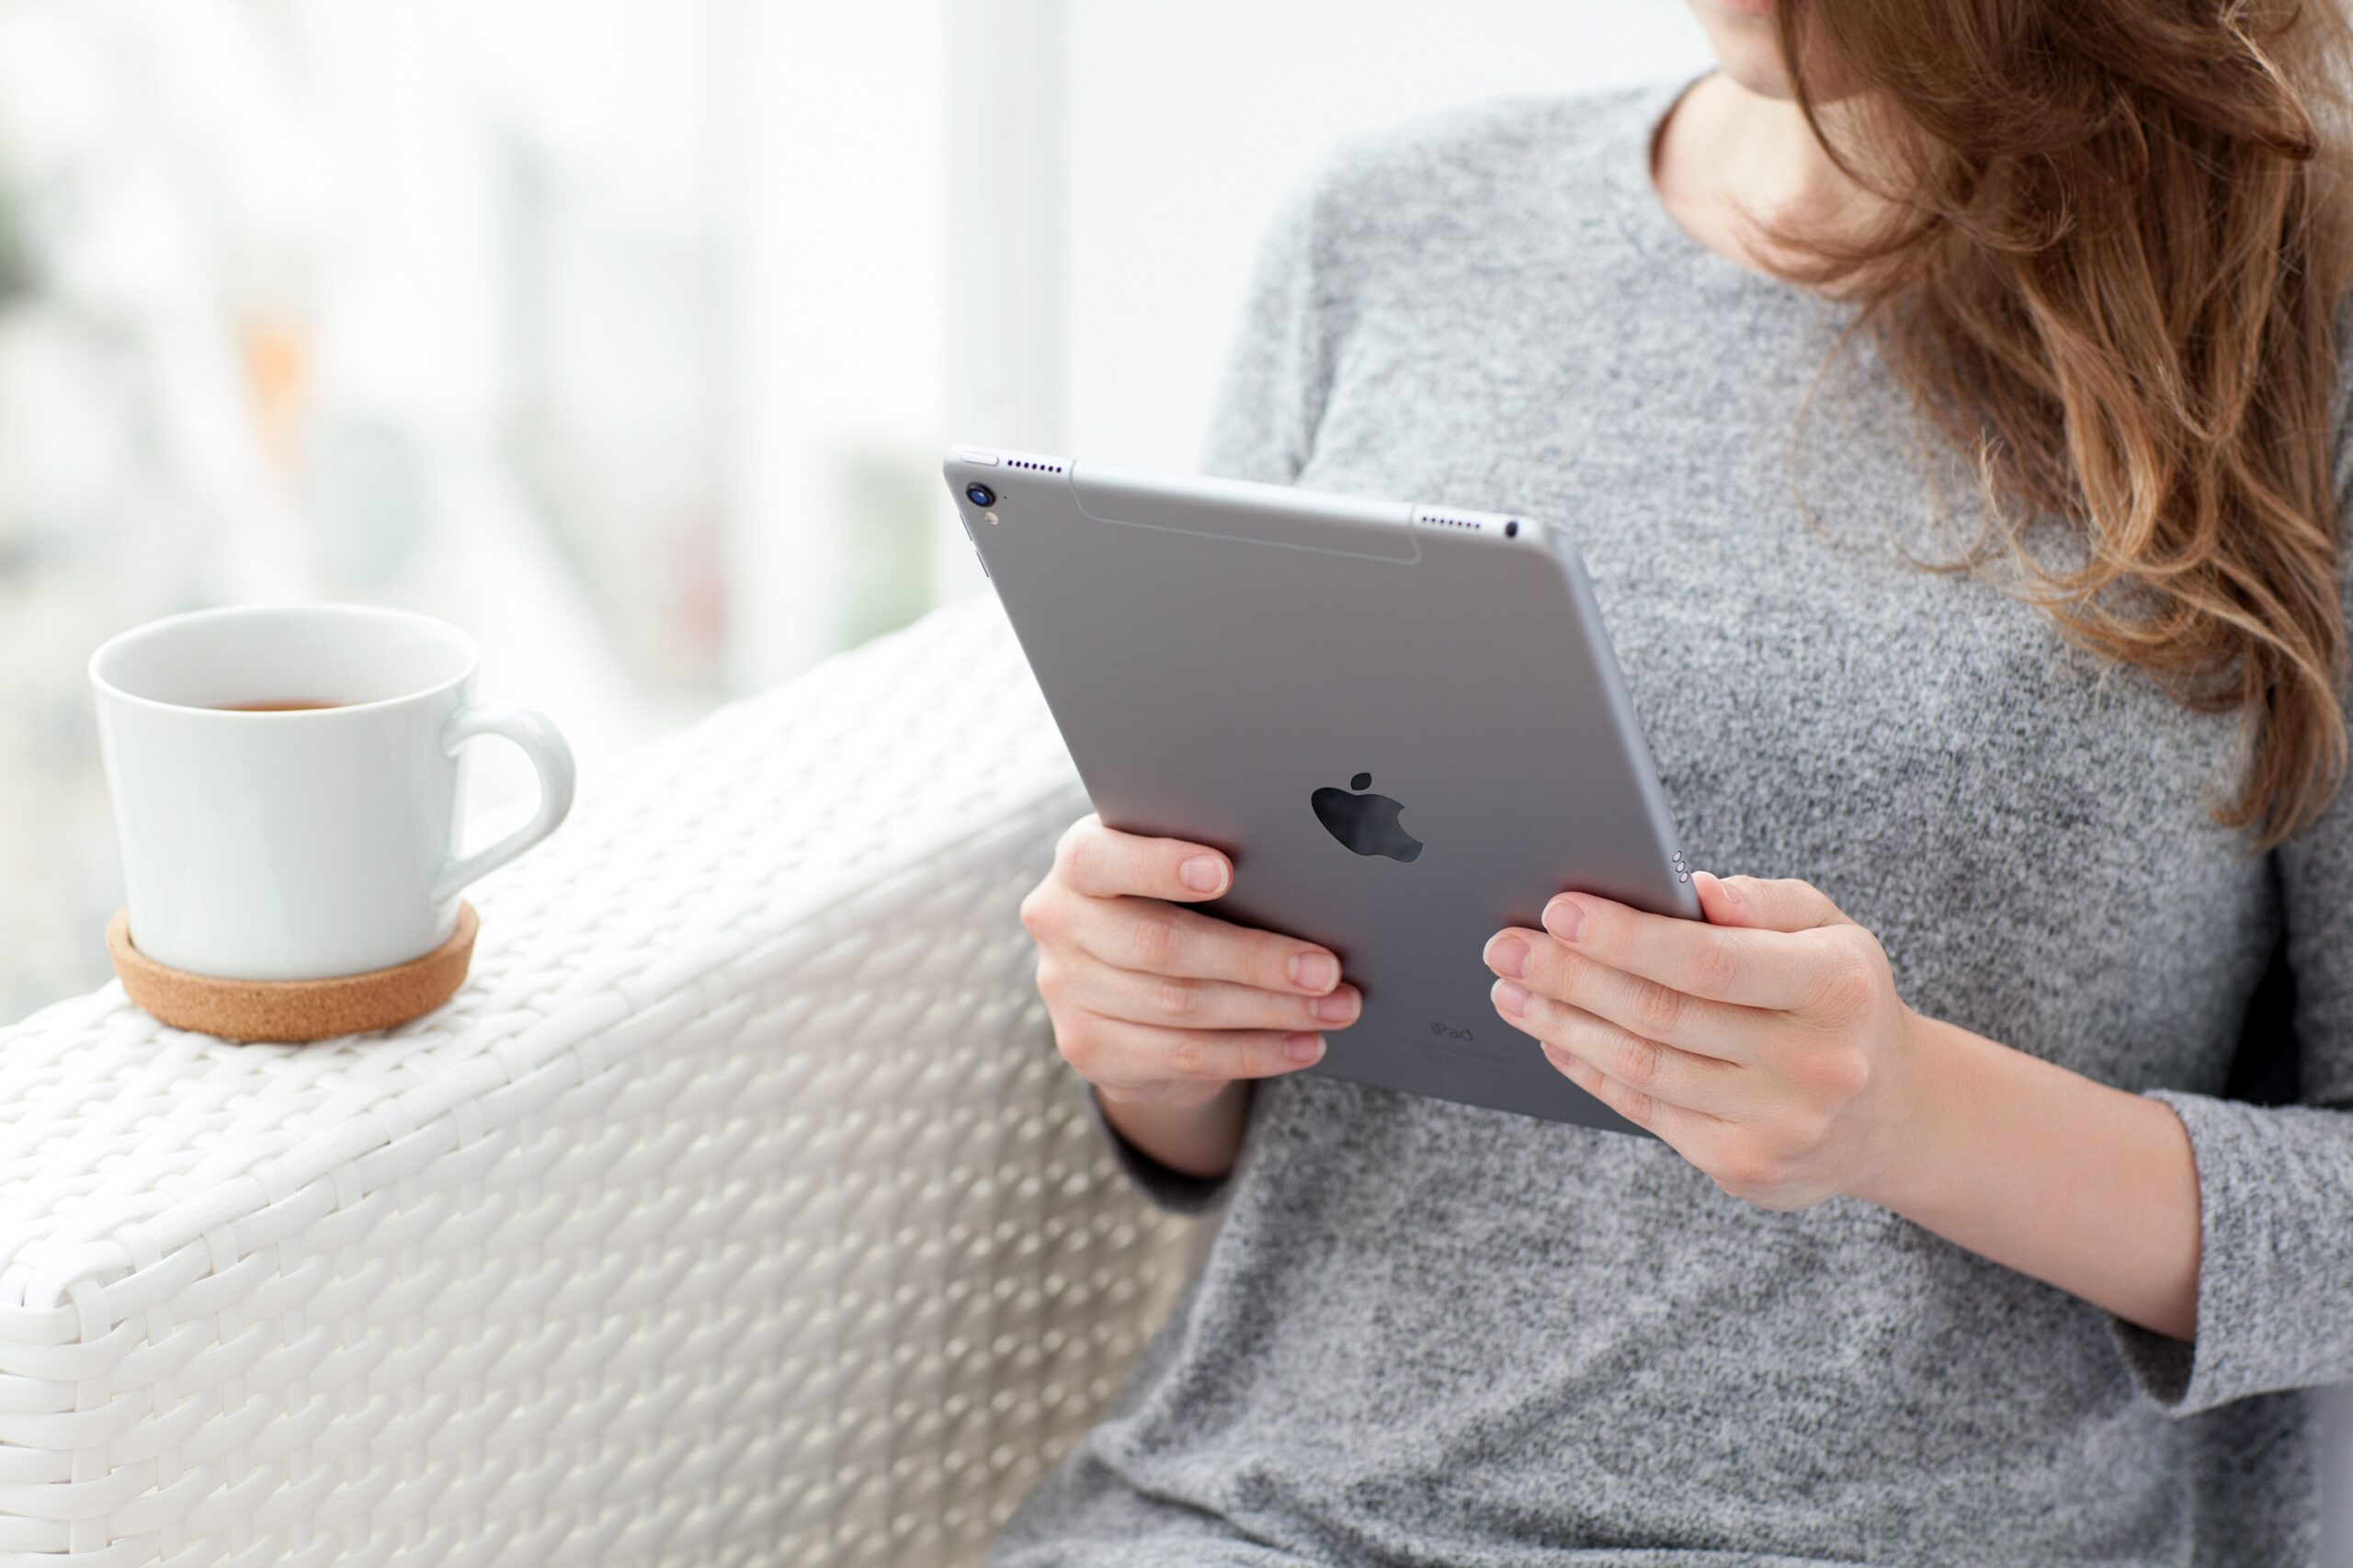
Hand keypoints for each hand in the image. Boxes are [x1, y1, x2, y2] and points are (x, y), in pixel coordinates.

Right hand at [1019, 815, 1357, 1109]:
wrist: (1125, 989)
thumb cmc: (1171, 904)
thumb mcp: (1174, 874)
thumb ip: (1209, 867)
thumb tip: (1307, 882)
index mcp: (1078, 862)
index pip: (1103, 859)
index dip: (1160, 865)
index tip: (1226, 870)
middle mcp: (1059, 923)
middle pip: (1160, 945)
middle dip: (1254, 959)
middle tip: (1325, 969)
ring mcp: (1066, 992)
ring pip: (1181, 1007)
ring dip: (1271, 1011)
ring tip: (1335, 1007)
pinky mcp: (1088, 1049)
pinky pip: (1184, 1056)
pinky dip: (1255, 1052)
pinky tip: (1303, 1044)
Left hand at [1483, 871, 1928, 1210]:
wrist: (1894, 1114)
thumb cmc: (1841, 1000)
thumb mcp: (1830, 930)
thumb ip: (1765, 902)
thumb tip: (1694, 889)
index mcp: (1836, 988)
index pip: (1709, 961)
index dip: (1625, 936)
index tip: (1558, 910)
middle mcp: (1815, 1064)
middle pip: (1661, 1015)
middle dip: (1569, 976)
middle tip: (1506, 946)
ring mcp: (1780, 1126)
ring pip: (1642, 1067)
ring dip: (1562, 1024)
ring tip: (1511, 989)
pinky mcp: (1745, 1168)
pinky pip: (1646, 1110)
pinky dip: (1589, 1071)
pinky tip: (1553, 1038)